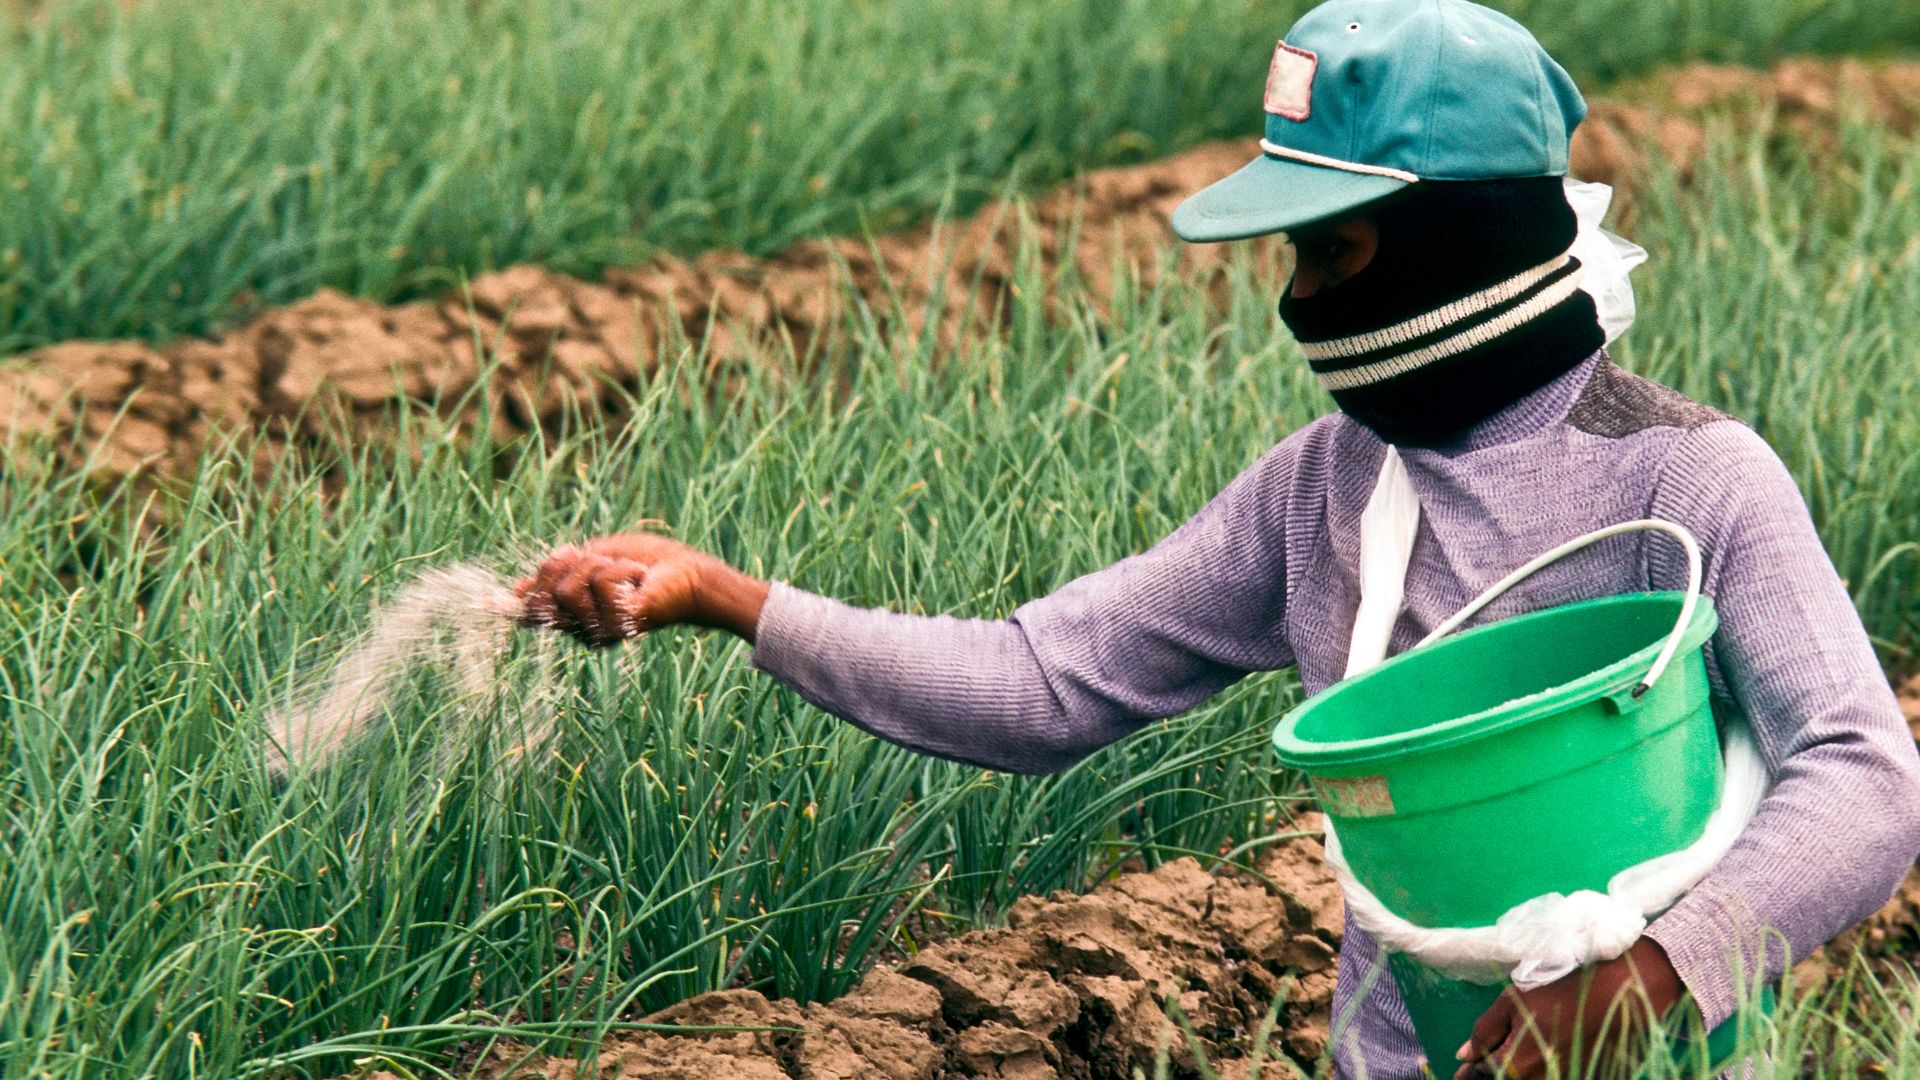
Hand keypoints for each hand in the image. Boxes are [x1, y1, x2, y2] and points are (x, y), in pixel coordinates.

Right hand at [515, 531, 768, 646]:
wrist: (688, 574)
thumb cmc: (645, 564)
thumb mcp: (591, 562)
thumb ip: (557, 576)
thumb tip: (514, 592)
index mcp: (574, 617)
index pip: (531, 613)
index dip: (516, 600)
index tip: (492, 599)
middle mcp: (583, 631)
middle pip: (545, 594)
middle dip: (566, 564)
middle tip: (597, 558)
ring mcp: (601, 632)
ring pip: (568, 588)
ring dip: (598, 565)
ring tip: (625, 571)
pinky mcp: (621, 625)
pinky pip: (601, 584)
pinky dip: (620, 568)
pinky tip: (640, 578)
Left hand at [1454, 938, 1684, 1079]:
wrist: (1624, 990)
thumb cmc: (1563, 989)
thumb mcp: (1513, 1001)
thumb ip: (1484, 1031)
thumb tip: (1464, 1056)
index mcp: (1516, 1067)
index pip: (1484, 1073)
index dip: (1473, 1069)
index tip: (1462, 1071)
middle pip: (1508, 1079)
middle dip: (1495, 1071)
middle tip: (1486, 1063)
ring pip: (1533, 1079)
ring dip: (1521, 1070)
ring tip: (1528, 1047)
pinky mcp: (1590, 1078)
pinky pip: (1559, 1075)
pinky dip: (1546, 1069)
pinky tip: (1550, 1050)